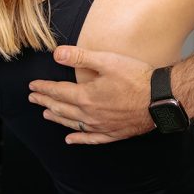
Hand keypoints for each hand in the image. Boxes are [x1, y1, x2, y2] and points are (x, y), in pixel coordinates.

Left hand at [28, 46, 153, 143]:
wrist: (161, 99)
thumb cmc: (137, 78)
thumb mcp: (108, 61)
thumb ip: (80, 57)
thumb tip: (57, 54)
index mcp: (86, 96)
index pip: (58, 91)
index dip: (43, 88)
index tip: (32, 86)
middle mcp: (89, 114)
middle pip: (61, 108)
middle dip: (45, 102)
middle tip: (33, 99)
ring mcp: (101, 126)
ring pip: (72, 124)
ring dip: (57, 118)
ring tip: (46, 114)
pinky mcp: (113, 133)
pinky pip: (90, 139)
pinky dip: (78, 139)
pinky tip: (70, 140)